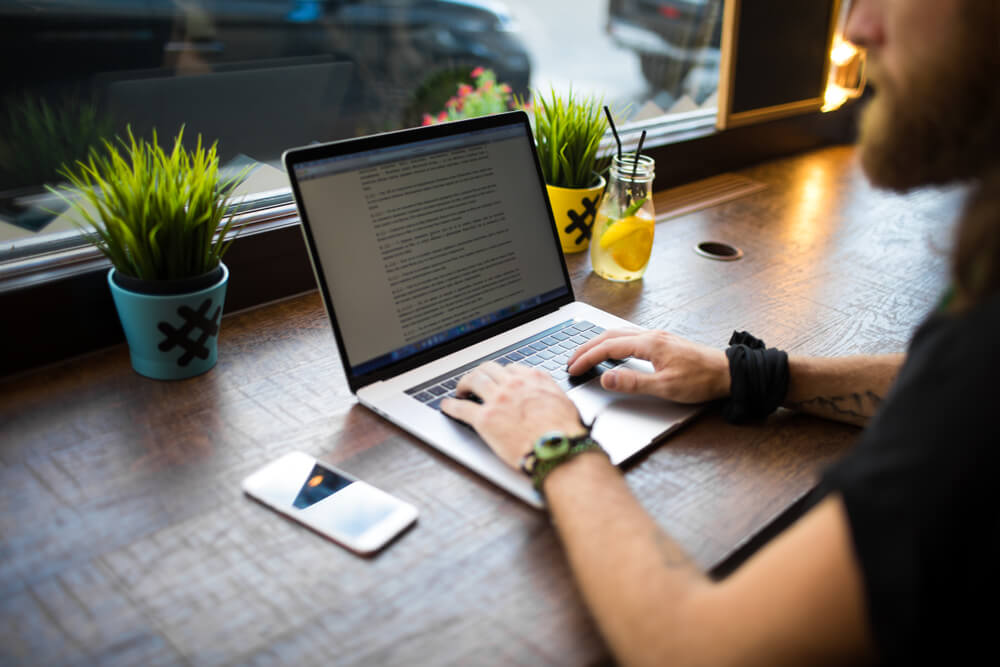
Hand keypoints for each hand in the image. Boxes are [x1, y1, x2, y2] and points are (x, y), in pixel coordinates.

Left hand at [440, 362, 587, 468]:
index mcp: (534, 379)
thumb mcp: (563, 402)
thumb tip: (545, 397)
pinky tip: (447, 406)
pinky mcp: (485, 419)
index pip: (511, 368)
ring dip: (464, 383)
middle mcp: (513, 384)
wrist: (558, 450)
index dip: (501, 374)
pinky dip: (451, 406)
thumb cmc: (565, 432)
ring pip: (473, 380)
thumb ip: (549, 394)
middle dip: (480, 373)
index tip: (498, 379)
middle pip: (489, 369)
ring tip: (460, 390)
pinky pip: (461, 408)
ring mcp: (497, 400)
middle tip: (474, 380)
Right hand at [567, 329, 729, 403]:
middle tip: (571, 360)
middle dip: (586, 347)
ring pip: (619, 334)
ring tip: (585, 354)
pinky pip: (629, 337)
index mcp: (649, 344)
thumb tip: (606, 378)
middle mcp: (651, 335)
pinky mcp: (662, 342)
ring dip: (598, 343)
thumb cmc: (702, 380)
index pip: (608, 348)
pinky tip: (612, 350)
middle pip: (609, 336)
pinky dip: (612, 342)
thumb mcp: (665, 387)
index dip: (587, 358)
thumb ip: (633, 382)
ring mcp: (657, 337)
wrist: (728, 373)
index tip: (573, 368)